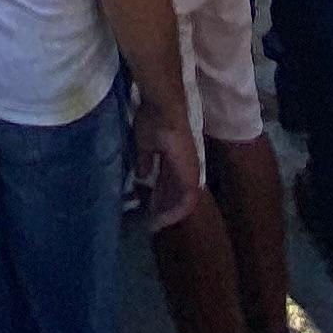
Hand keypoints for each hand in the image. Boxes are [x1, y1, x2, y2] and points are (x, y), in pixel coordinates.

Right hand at [130, 104, 201, 233]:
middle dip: (163, 208)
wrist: (163, 109)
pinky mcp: (190, 176)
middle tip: (148, 220)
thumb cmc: (153, 121)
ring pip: (183, 202)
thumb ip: (145, 161)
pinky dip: (174, 212)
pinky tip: (160, 218)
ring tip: (152, 223)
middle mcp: (187, 167)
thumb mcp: (144, 144)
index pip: (170, 183)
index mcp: (177, 159)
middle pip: (177, 195)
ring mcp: (191, 172)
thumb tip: (141, 175)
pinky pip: (186, 203)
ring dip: (168, 213)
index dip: (160, 196)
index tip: (146, 206)